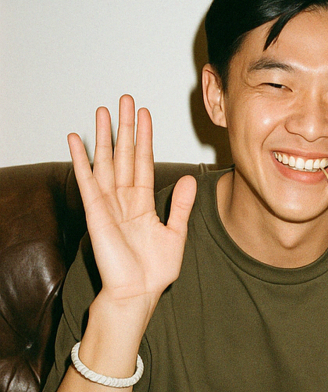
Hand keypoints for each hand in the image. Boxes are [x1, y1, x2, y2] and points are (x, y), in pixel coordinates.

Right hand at [68, 95, 195, 316]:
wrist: (138, 292)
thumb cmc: (155, 270)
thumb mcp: (176, 233)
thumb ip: (180, 206)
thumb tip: (188, 179)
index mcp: (143, 203)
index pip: (144, 162)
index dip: (144, 139)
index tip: (145, 115)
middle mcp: (124, 199)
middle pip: (124, 155)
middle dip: (125, 128)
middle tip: (126, 100)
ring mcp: (109, 204)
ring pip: (106, 162)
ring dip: (104, 136)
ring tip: (103, 110)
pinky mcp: (96, 213)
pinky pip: (87, 182)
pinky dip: (81, 160)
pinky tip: (75, 140)